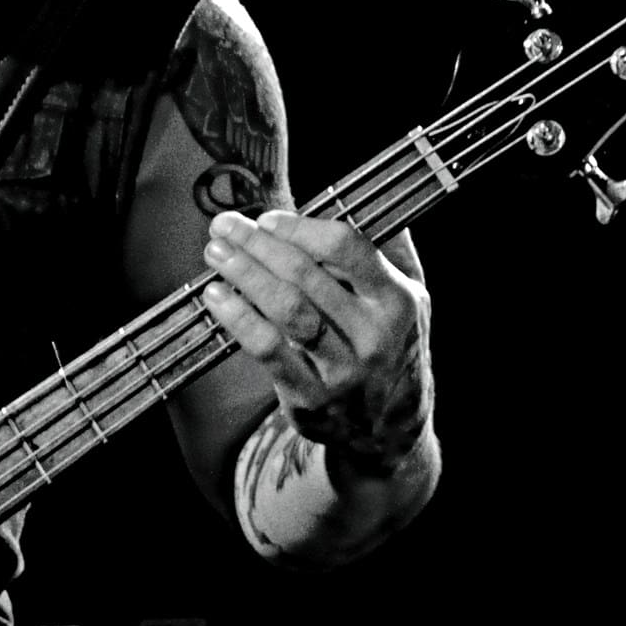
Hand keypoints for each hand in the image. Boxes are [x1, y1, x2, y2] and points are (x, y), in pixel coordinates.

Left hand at [201, 209, 432, 475]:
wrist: (390, 429)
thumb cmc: (391, 345)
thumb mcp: (409, 296)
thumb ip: (390, 248)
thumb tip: (370, 196)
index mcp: (397, 300)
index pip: (345, 247)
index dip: (299, 227)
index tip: (268, 220)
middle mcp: (374, 336)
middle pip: (305, 275)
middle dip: (257, 244)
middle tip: (224, 225)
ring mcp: (344, 370)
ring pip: (285, 310)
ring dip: (243, 274)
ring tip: (216, 253)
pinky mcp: (312, 398)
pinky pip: (268, 350)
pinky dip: (237, 318)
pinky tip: (216, 296)